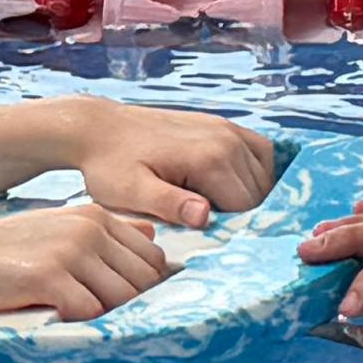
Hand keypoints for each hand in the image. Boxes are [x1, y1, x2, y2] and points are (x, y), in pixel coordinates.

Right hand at [0, 204, 176, 319]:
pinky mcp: (48, 276)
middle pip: (143, 280)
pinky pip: (89, 311)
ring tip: (82, 322)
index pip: (152, 258)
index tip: (124, 304)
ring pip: (122, 298)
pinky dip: (81, 323)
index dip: (146, 287)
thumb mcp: (59, 228)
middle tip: (106, 320)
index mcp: (96, 217)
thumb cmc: (4, 249)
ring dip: (107, 317)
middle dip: (132, 306)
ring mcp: (70, 251)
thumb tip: (152, 236)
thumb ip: (106, 232)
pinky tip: (61, 320)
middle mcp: (90, 229)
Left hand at [60, 103, 281, 225]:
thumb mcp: (132, 192)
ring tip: (215, 208)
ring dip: (249, 196)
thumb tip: (206, 216)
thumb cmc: (110, 166)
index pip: (246, 209)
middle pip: (258, 194)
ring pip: (264, 176)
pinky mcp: (224, 125)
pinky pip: (261, 153)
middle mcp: (226, 140)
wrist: (98, 128)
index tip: (207, 238)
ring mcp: (228, 129)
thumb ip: (170, 205)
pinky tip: (232, 187)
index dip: (231, 230)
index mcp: (209, 159)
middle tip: (205, 225)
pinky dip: (256, 173)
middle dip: (240, 215)